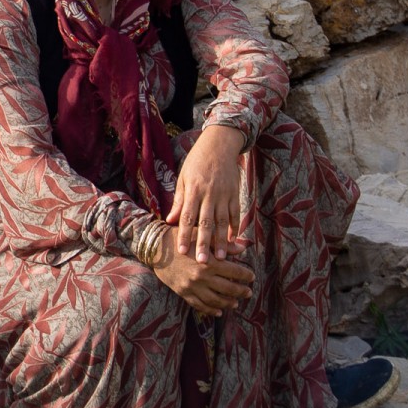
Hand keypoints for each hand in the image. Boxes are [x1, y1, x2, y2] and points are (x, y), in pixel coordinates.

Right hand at [153, 236, 252, 317]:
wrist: (155, 248)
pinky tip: (218, 312)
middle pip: (228, 289)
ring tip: (236, 303)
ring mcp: (192, 286)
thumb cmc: (180, 239)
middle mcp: (202, 276)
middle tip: (248, 292)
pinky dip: (210, 310)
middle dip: (241, 291)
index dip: (246, 276)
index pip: (235, 272)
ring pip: (215, 300)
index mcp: (209, 262)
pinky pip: (199, 305)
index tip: (251, 277)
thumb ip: (222, 244)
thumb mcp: (201, 237)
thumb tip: (242, 248)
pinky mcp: (183, 292)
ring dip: (228, 303)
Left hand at [167, 124, 245, 262]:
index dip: (184, 235)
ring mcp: (224, 195)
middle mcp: (209, 194)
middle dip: (204, 243)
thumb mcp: (183, 178)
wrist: (219, 145)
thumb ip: (179, 201)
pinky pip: (235, 214)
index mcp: (193, 191)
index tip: (182, 252)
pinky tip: (234, 241)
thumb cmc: (196, 163)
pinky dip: (235, 228)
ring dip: (222, 241)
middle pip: (206, 223)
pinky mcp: (236, 194)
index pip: (187, 217)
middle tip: (202, 262)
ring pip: (223, 222)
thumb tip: (171, 221)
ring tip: (221, 257)